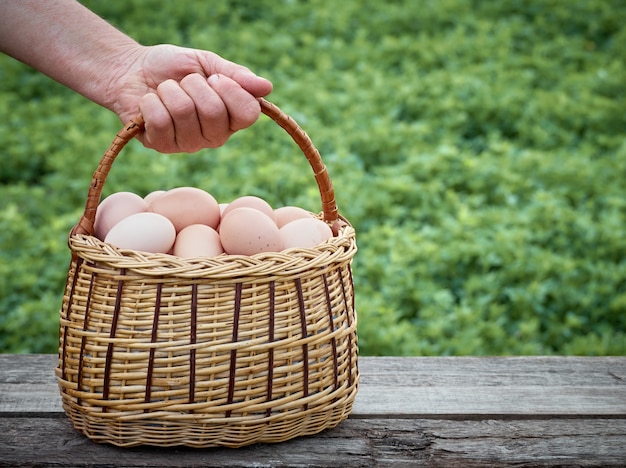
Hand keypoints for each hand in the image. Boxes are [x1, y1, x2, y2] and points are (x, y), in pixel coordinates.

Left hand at [109, 44, 272, 152]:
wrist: (132, 70)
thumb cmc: (173, 67)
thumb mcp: (207, 63)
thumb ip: (236, 75)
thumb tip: (267, 87)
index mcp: (231, 117)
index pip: (248, 114)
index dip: (231, 91)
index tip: (214, 77)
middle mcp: (215, 136)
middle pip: (214, 112)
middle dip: (193, 85)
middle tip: (184, 83)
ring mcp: (189, 144)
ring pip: (184, 113)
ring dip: (170, 91)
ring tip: (165, 91)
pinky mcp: (163, 146)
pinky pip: (160, 121)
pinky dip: (151, 102)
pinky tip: (150, 103)